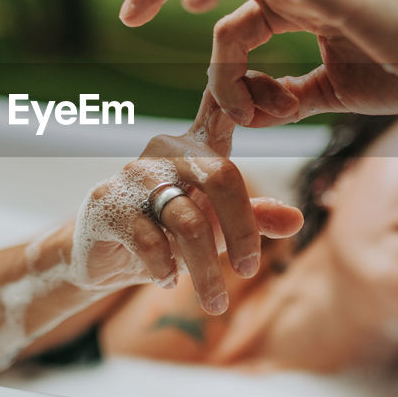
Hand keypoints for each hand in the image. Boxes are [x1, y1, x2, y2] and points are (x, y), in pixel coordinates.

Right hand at [71, 92, 302, 314]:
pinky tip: (168, 281)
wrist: (100, 258)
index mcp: (196, 148)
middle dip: (242, 231)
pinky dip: (165, 267)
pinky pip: (149, 239)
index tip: (289, 106)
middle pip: (220, 176)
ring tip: (215, 303)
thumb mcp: (214, 229)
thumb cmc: (165, 234)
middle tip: (250, 271)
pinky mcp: (106, 204)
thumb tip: (297, 221)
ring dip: (206, 270)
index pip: (223, 108)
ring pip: (186, 221)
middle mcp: (166, 152)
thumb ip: (252, 221)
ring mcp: (133, 176)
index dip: (256, 93)